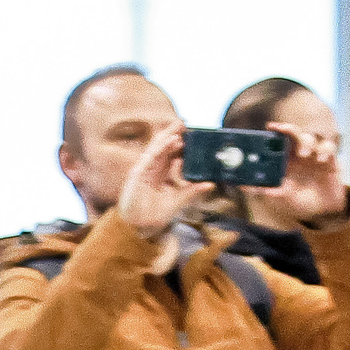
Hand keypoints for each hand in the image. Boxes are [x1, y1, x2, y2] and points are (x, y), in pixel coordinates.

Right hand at [114, 124, 205, 241]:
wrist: (140, 227)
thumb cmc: (155, 216)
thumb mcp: (178, 200)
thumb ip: (192, 191)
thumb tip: (210, 184)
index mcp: (160, 174)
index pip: (170, 155)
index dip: (178, 144)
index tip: (190, 134)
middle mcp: (152, 170)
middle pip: (162, 147)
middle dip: (172, 134)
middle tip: (184, 122)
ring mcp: (144, 170)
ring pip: (157, 148)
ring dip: (168, 136)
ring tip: (179, 126)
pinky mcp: (139, 174)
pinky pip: (152, 157)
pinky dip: (162, 147)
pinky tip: (172, 140)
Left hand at [252, 124, 348, 225]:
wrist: (322, 211)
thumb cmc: (300, 201)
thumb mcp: (282, 196)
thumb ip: (267, 189)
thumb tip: (244, 186)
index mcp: (286, 159)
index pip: (280, 140)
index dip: (275, 131)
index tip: (269, 126)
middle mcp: (299, 154)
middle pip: (294, 133)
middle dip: (289, 129)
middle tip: (284, 130)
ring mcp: (315, 155)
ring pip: (310, 138)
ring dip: (306, 142)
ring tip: (304, 154)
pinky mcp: (330, 159)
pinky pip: (329, 147)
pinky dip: (325, 150)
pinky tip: (321, 160)